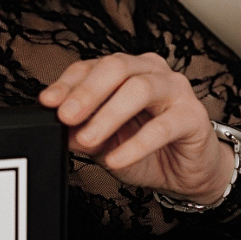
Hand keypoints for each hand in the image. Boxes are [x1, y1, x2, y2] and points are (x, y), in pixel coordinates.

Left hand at [39, 52, 234, 204]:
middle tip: (66, 116)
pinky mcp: (193, 116)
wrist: (187, 173)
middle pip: (116, 68)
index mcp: (128, 71)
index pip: (93, 66)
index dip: (67, 83)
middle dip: (87, 92)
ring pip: (139, 89)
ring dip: (108, 115)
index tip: (47, 103)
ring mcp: (176, 90)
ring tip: (88, 138)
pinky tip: (116, 159)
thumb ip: (84, 131)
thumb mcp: (106, 142)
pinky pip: (162, 127)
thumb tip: (58, 129)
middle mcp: (152, 72)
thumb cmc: (149, 151)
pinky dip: (135, 145)